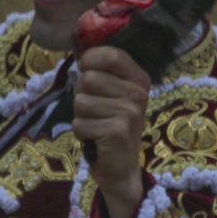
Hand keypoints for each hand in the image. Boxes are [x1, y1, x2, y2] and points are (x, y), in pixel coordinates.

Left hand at [72, 46, 149, 217]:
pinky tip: (96, 140)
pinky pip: (79, 124)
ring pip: (80, 102)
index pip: (110, 54)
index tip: (87, 69)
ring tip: (97, 126)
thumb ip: (99, 72)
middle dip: (82, 96)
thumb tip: (77, 47)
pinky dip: (81, 134)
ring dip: (81, 117)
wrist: (121, 169)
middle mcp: (138, 94)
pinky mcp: (117, 132)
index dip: (90, 59)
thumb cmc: (110, 126)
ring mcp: (130, 113)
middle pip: (87, 79)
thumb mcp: (110, 95)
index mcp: (139, 79)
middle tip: (96, 112)